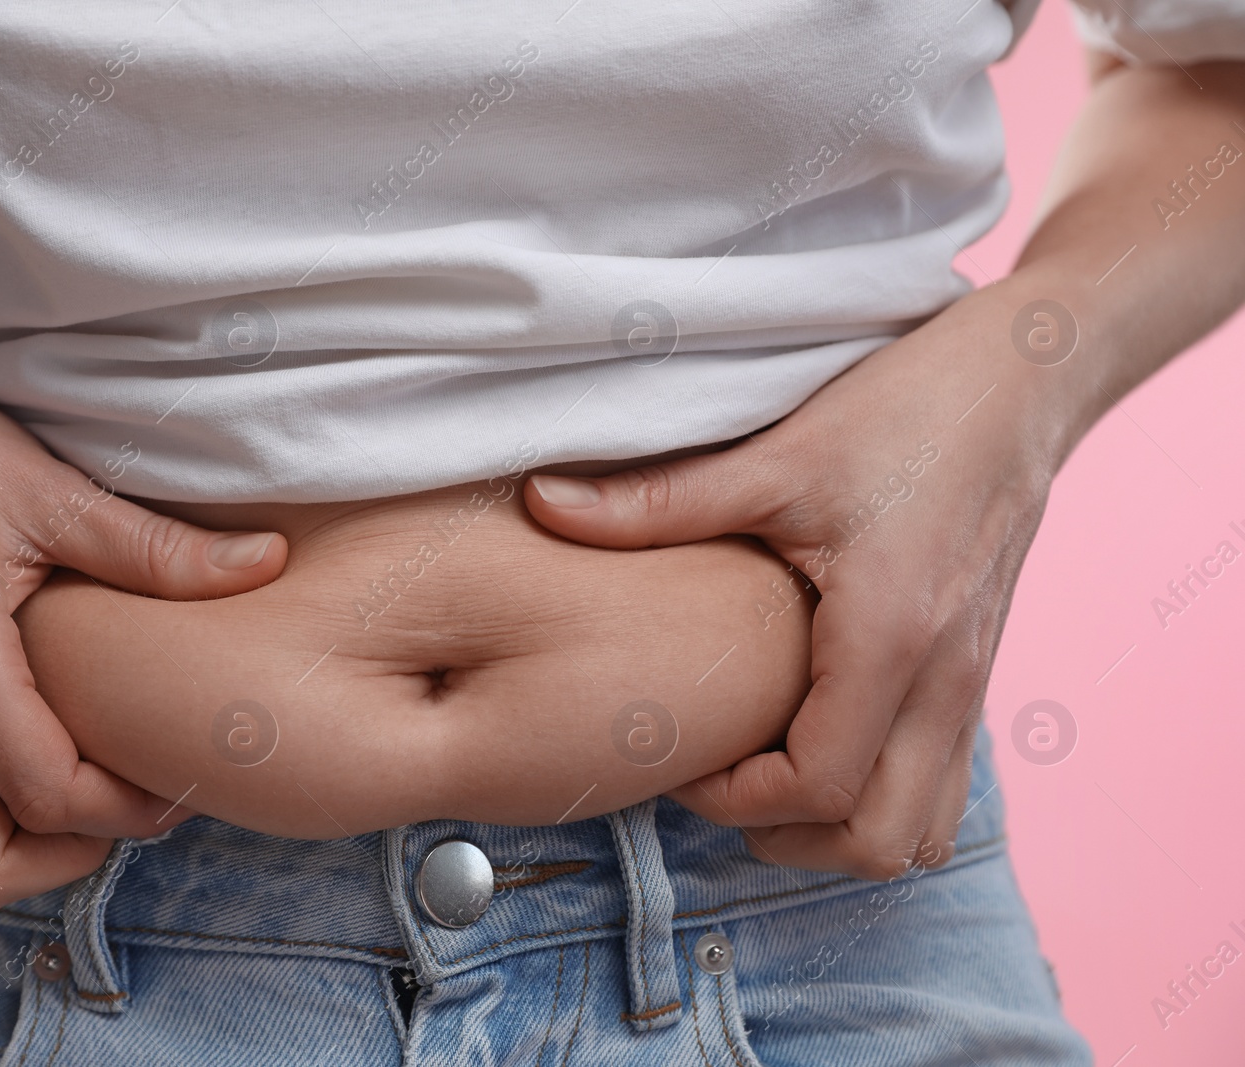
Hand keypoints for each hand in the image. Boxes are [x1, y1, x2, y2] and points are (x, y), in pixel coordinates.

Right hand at [0, 356, 286, 914]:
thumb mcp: (50, 491)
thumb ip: (158, 549)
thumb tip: (268, 562)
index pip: (49, 796)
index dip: (133, 805)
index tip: (188, 769)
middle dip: (64, 859)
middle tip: (131, 793)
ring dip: (22, 844)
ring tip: (92, 772)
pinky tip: (47, 736)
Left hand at [524, 284, 1058, 878]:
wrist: (1023, 382)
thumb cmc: (906, 411)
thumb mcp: (774, 457)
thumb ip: (655, 500)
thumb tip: (541, 503)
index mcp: (890, 637)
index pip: (818, 787)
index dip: (735, 799)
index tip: (682, 758)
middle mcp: (944, 681)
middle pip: (882, 841)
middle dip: (790, 838)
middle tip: (720, 782)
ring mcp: (971, 686)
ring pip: (925, 830)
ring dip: (843, 828)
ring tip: (769, 775)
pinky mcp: (975, 674)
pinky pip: (942, 784)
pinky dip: (883, 794)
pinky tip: (822, 735)